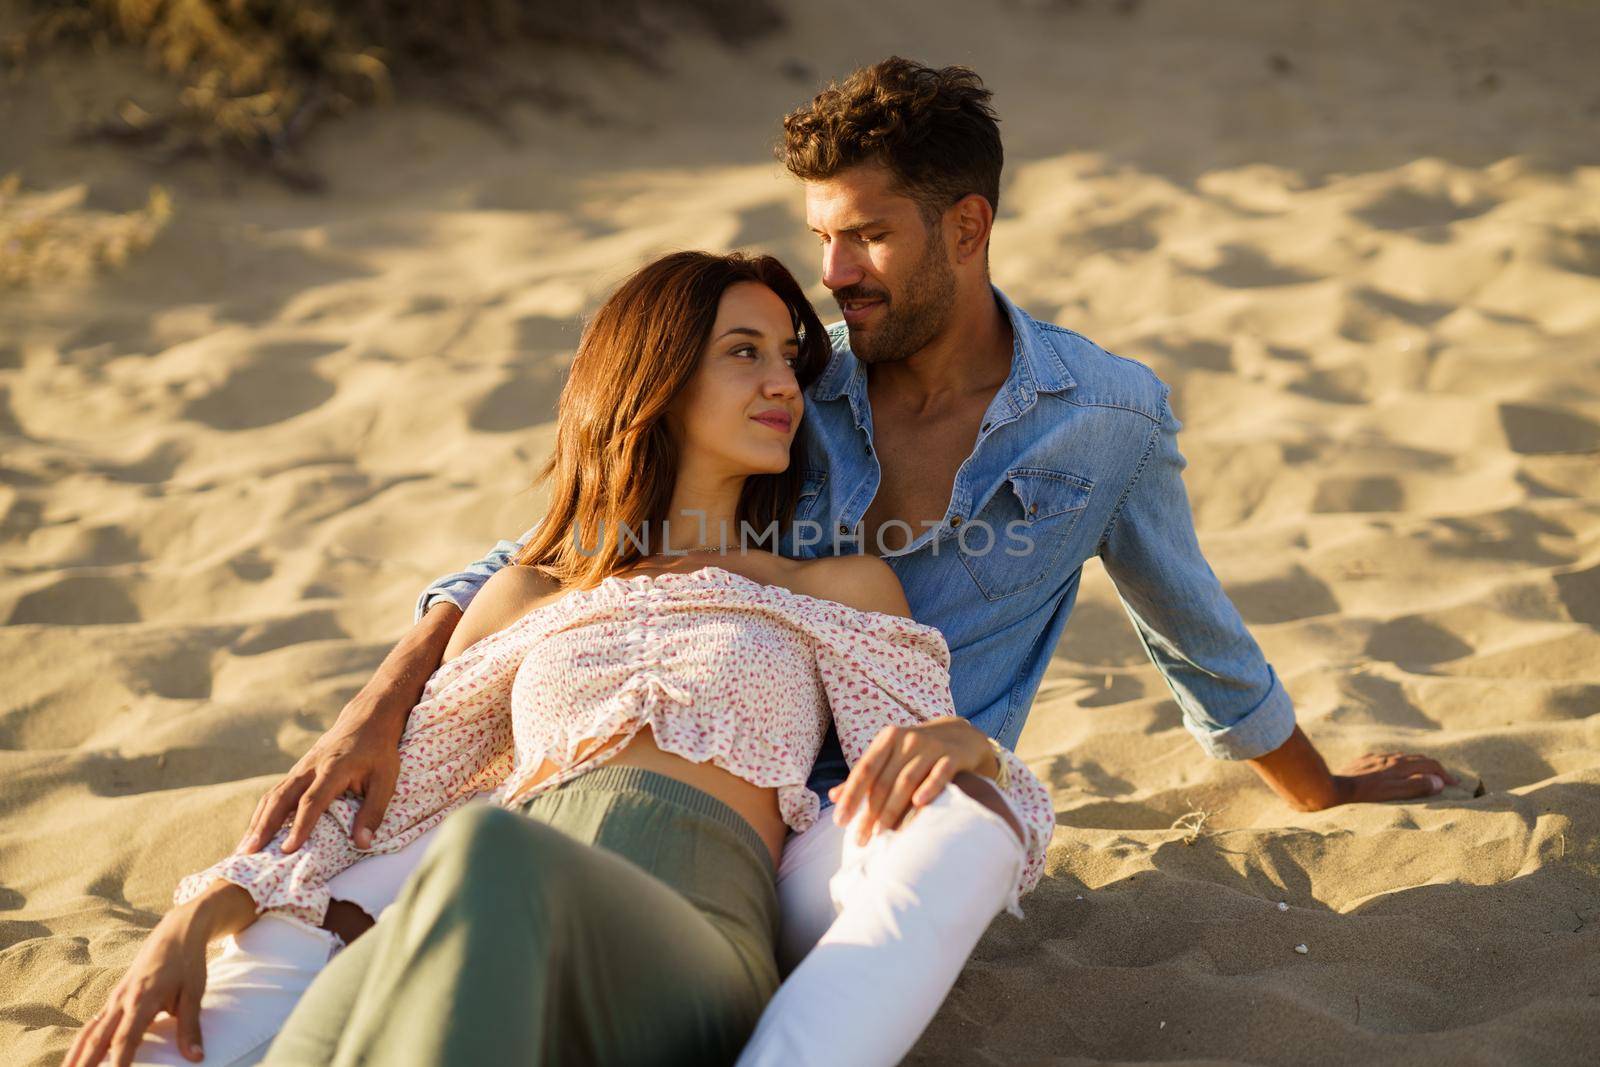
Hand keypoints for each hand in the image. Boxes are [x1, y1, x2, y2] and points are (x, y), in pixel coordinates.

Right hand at [61, 884, 251, 1066]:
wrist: (176, 933)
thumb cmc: (187, 963)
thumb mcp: (194, 994)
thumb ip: (191, 1028)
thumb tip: (196, 1058)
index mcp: (143, 1000)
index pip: (125, 1038)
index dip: (118, 1061)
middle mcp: (123, 1001)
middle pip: (98, 1038)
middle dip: (86, 1063)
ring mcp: (115, 998)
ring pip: (90, 1031)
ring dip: (76, 1055)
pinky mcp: (114, 997)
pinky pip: (93, 1023)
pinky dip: (82, 1042)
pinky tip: (76, 1057)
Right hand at [237, 701, 403, 854]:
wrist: (366, 720)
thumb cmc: (378, 753)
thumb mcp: (386, 780)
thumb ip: (374, 811)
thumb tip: (362, 844)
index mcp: (333, 769)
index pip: (311, 801)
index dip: (300, 826)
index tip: (288, 849)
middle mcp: (310, 768)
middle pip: (281, 798)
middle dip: (263, 827)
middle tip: (248, 854)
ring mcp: (300, 769)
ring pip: (273, 796)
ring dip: (257, 823)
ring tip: (244, 850)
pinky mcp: (296, 772)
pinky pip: (275, 794)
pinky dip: (263, 814)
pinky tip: (256, 833)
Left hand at [829, 718, 996, 843]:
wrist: (960, 735)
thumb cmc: (917, 752)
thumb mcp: (890, 756)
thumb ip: (866, 776)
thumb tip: (833, 795)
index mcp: (887, 739)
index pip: (864, 770)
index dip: (851, 796)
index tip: (839, 821)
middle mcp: (907, 740)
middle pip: (883, 780)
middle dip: (870, 812)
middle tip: (860, 839)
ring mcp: (931, 746)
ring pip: (907, 779)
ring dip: (892, 808)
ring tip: (881, 833)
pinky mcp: (953, 755)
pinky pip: (940, 773)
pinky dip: (930, 787)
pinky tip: (919, 802)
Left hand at [1330, 750, 1459, 805]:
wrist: (1332, 788)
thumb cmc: (1364, 795)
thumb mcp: (1393, 793)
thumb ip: (1416, 786)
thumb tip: (1438, 782)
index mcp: (1399, 765)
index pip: (1430, 764)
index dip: (1444, 774)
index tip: (1455, 784)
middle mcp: (1389, 758)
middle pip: (1418, 758)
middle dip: (1433, 768)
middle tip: (1444, 780)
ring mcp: (1375, 758)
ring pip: (1401, 758)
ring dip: (1416, 765)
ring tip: (1422, 775)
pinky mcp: (1362, 762)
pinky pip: (1385, 760)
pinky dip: (1398, 765)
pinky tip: (1394, 772)